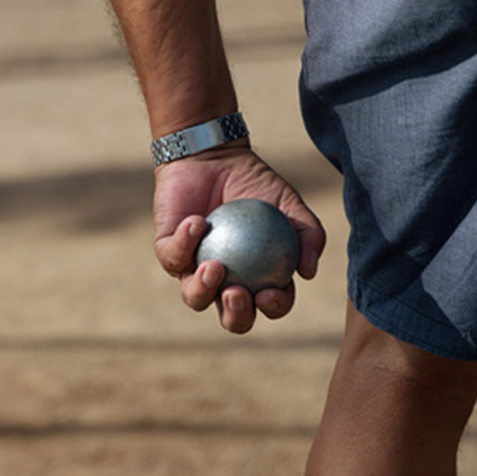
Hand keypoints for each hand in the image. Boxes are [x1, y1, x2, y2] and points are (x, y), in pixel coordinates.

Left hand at [153, 144, 325, 333]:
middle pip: (231, 317)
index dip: (272, 307)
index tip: (270, 291)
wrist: (214, 158)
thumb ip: (308, 234)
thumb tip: (308, 272)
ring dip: (203, 289)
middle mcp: (226, 282)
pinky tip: (198, 222)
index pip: (268, 305)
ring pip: (194, 297)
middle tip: (237, 293)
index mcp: (258, 279)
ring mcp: (194, 270)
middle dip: (236, 315)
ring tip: (215, 267)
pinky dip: (185, 241)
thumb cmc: (255, 183)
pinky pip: (172, 256)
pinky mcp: (168, 252)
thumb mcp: (289, 203)